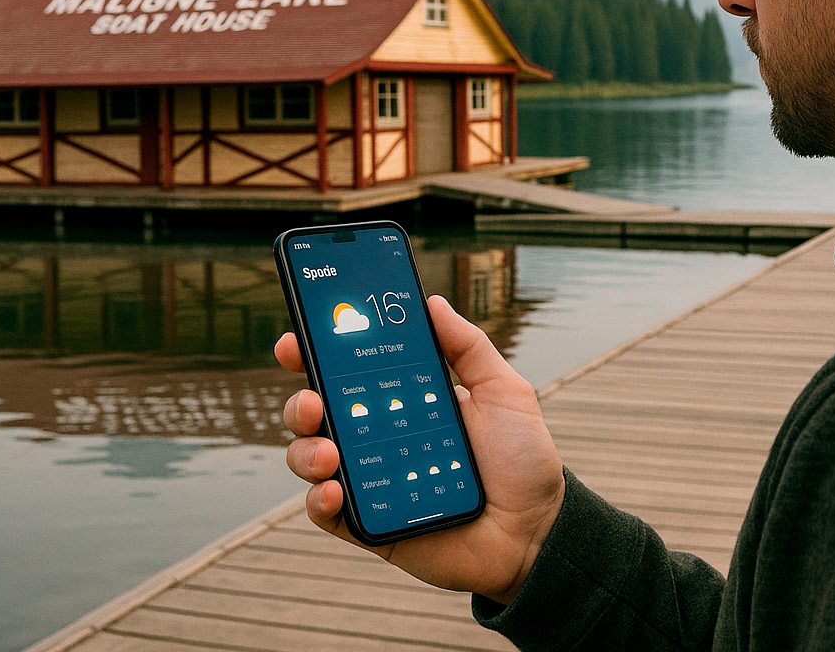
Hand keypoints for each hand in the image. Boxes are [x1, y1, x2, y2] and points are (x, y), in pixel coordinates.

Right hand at [274, 294, 565, 603]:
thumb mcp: (504, 393)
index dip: (316, 353)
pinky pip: (325, 512)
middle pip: (318, 412)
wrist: (536, 532)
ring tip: (330, 452)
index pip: (348, 371)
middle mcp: (378, 437)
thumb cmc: (522, 461)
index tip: (298, 338)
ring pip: (311, 458)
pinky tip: (332, 490)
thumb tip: (432, 302)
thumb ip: (469, 347)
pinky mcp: (369, 525)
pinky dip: (318, 500)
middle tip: (314, 398)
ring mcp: (370, 480)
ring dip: (306, 450)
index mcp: (402, 401)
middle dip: (301, 401)